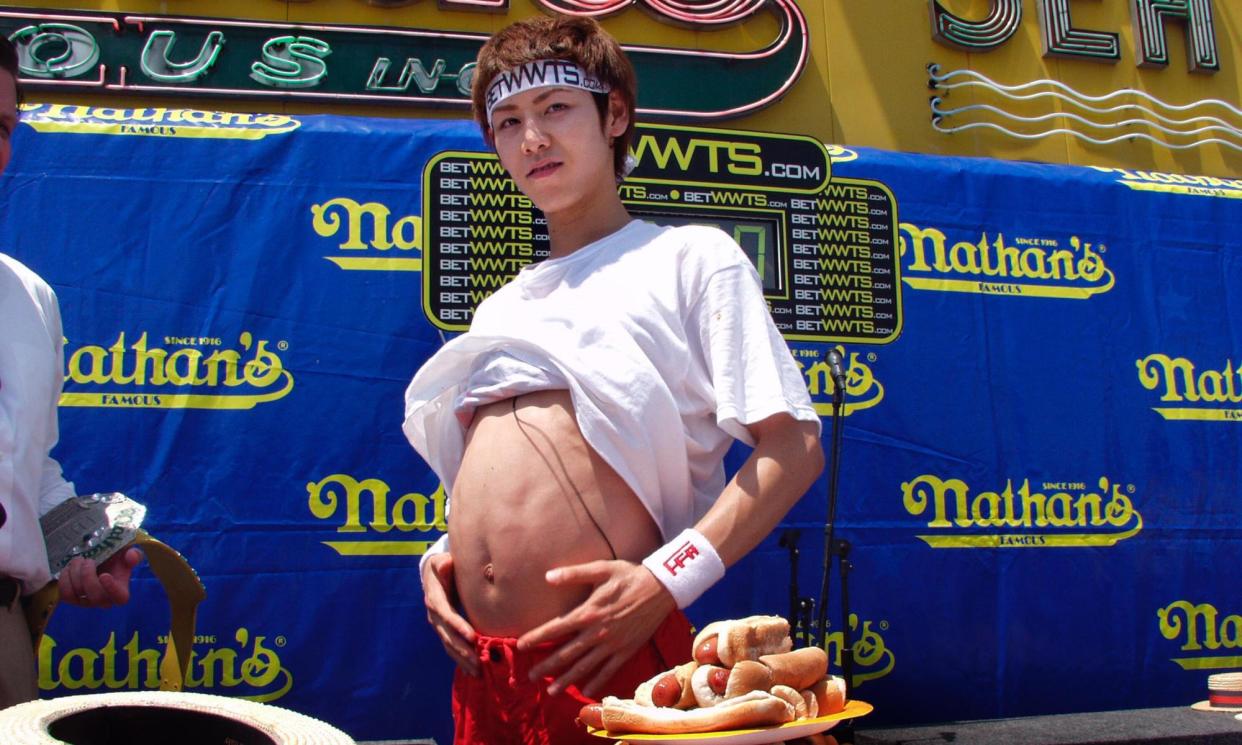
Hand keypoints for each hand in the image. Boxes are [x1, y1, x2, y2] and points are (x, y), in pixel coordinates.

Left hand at [58, 547, 142, 607]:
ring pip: (78, 594)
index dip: (112, 589)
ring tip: (78, 560)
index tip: (104, 575)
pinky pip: (65, 594)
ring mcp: (87, 602)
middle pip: (96, 597)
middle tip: (87, 560)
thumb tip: (132, 556)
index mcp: (121, 591)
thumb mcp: (127, 555)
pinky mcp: (73, 599)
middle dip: (88, 576)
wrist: (100, 562)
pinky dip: (64, 580)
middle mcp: (104, 601)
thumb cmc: (115, 560)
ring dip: (74, 575)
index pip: (120, 598)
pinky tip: (68, 568)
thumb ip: (133, 555)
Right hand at [421, 553, 479, 675]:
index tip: (472, 636)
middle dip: (462, 650)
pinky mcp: (443, 631)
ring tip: (477, 671)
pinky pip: (451, 647)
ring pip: (449, 645)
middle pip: (448, 636)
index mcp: (435, 599)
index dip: (458, 626)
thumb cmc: (442, 566)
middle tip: (477, 661)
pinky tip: (471, 671)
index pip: (446, 614)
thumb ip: (443, 564)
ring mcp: (438, 625)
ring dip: (462, 659)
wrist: (433, 575)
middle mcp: (434, 615)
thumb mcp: (441, 562)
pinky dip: (460, 660)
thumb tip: (446, 563)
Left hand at [516, 560, 674, 697]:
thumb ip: (573, 574)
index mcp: (589, 612)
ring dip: (566, 680)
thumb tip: (547, 576)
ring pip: (584, 667)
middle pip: (566, 653)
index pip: (556, 628)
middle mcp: (598, 632)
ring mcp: (612, 644)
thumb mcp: (601, 568)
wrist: (662, 588)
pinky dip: (596, 682)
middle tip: (530, 677)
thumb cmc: (629, 575)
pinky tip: (585, 691)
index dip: (537, 637)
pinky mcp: (626, 651)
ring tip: (551, 691)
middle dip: (546, 666)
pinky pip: (608, 671)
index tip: (520, 646)